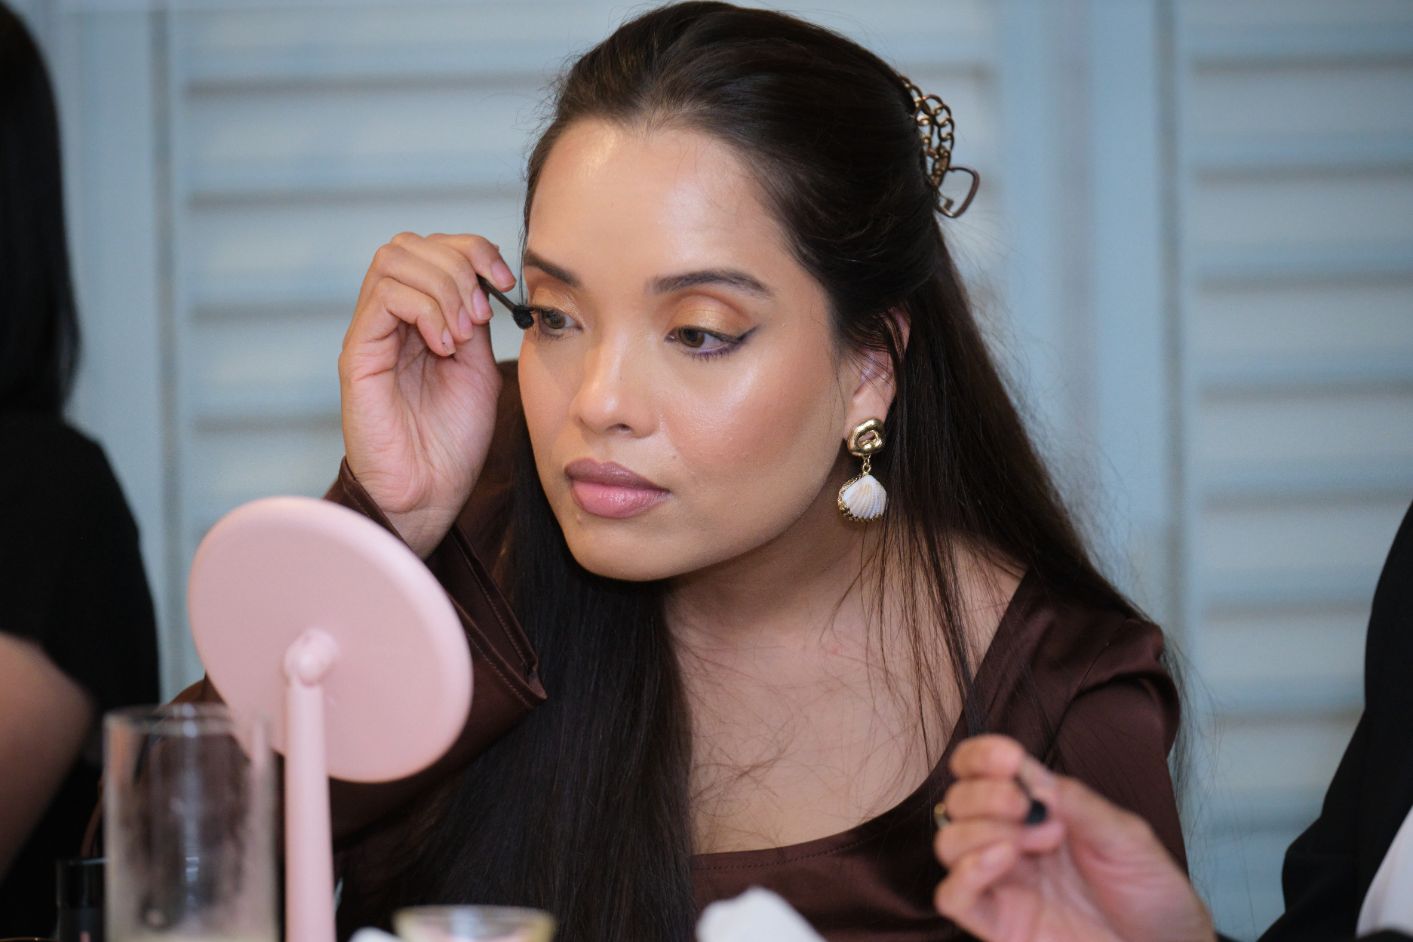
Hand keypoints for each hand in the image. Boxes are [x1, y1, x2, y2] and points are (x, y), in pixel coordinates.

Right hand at [338, 232, 515, 556]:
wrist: (428, 494)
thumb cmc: (452, 443)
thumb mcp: (479, 370)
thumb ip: (478, 323)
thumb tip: (486, 281)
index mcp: (420, 318)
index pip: (434, 249)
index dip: (473, 250)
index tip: (505, 282)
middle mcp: (390, 319)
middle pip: (410, 243)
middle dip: (458, 265)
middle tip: (482, 314)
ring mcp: (372, 334)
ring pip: (394, 258)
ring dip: (443, 287)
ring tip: (462, 334)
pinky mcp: (358, 354)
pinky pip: (385, 298)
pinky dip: (425, 310)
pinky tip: (444, 346)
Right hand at [933, 735, 1214, 941]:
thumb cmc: (1151, 891)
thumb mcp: (1126, 836)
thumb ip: (1078, 803)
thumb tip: (1030, 774)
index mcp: (1039, 810)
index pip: (983, 770)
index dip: (981, 755)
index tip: (1008, 758)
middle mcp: (1011, 841)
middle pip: (958, 802)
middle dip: (984, 794)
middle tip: (1026, 807)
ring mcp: (1002, 883)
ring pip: (948, 842)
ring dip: (978, 831)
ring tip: (1028, 844)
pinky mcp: (999, 923)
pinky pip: (951, 898)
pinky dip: (964, 874)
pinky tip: (1001, 862)